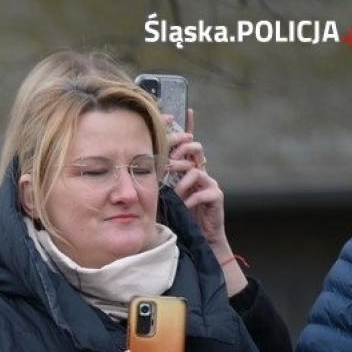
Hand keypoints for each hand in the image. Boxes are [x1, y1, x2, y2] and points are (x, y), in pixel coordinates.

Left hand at [168, 110, 245, 294]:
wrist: (198, 238)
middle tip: (168, 162)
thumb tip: (136, 170)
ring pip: (196, 168)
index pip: (187, 143)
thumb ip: (156, 181)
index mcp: (188, 169)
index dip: (185, 128)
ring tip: (175, 192)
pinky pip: (203, 189)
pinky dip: (191, 196)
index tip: (178, 113)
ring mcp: (209, 183)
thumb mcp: (163, 195)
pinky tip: (185, 204)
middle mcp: (200, 171)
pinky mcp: (216, 196)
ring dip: (182, 180)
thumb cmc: (178, 217)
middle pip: (194, 148)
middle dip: (181, 152)